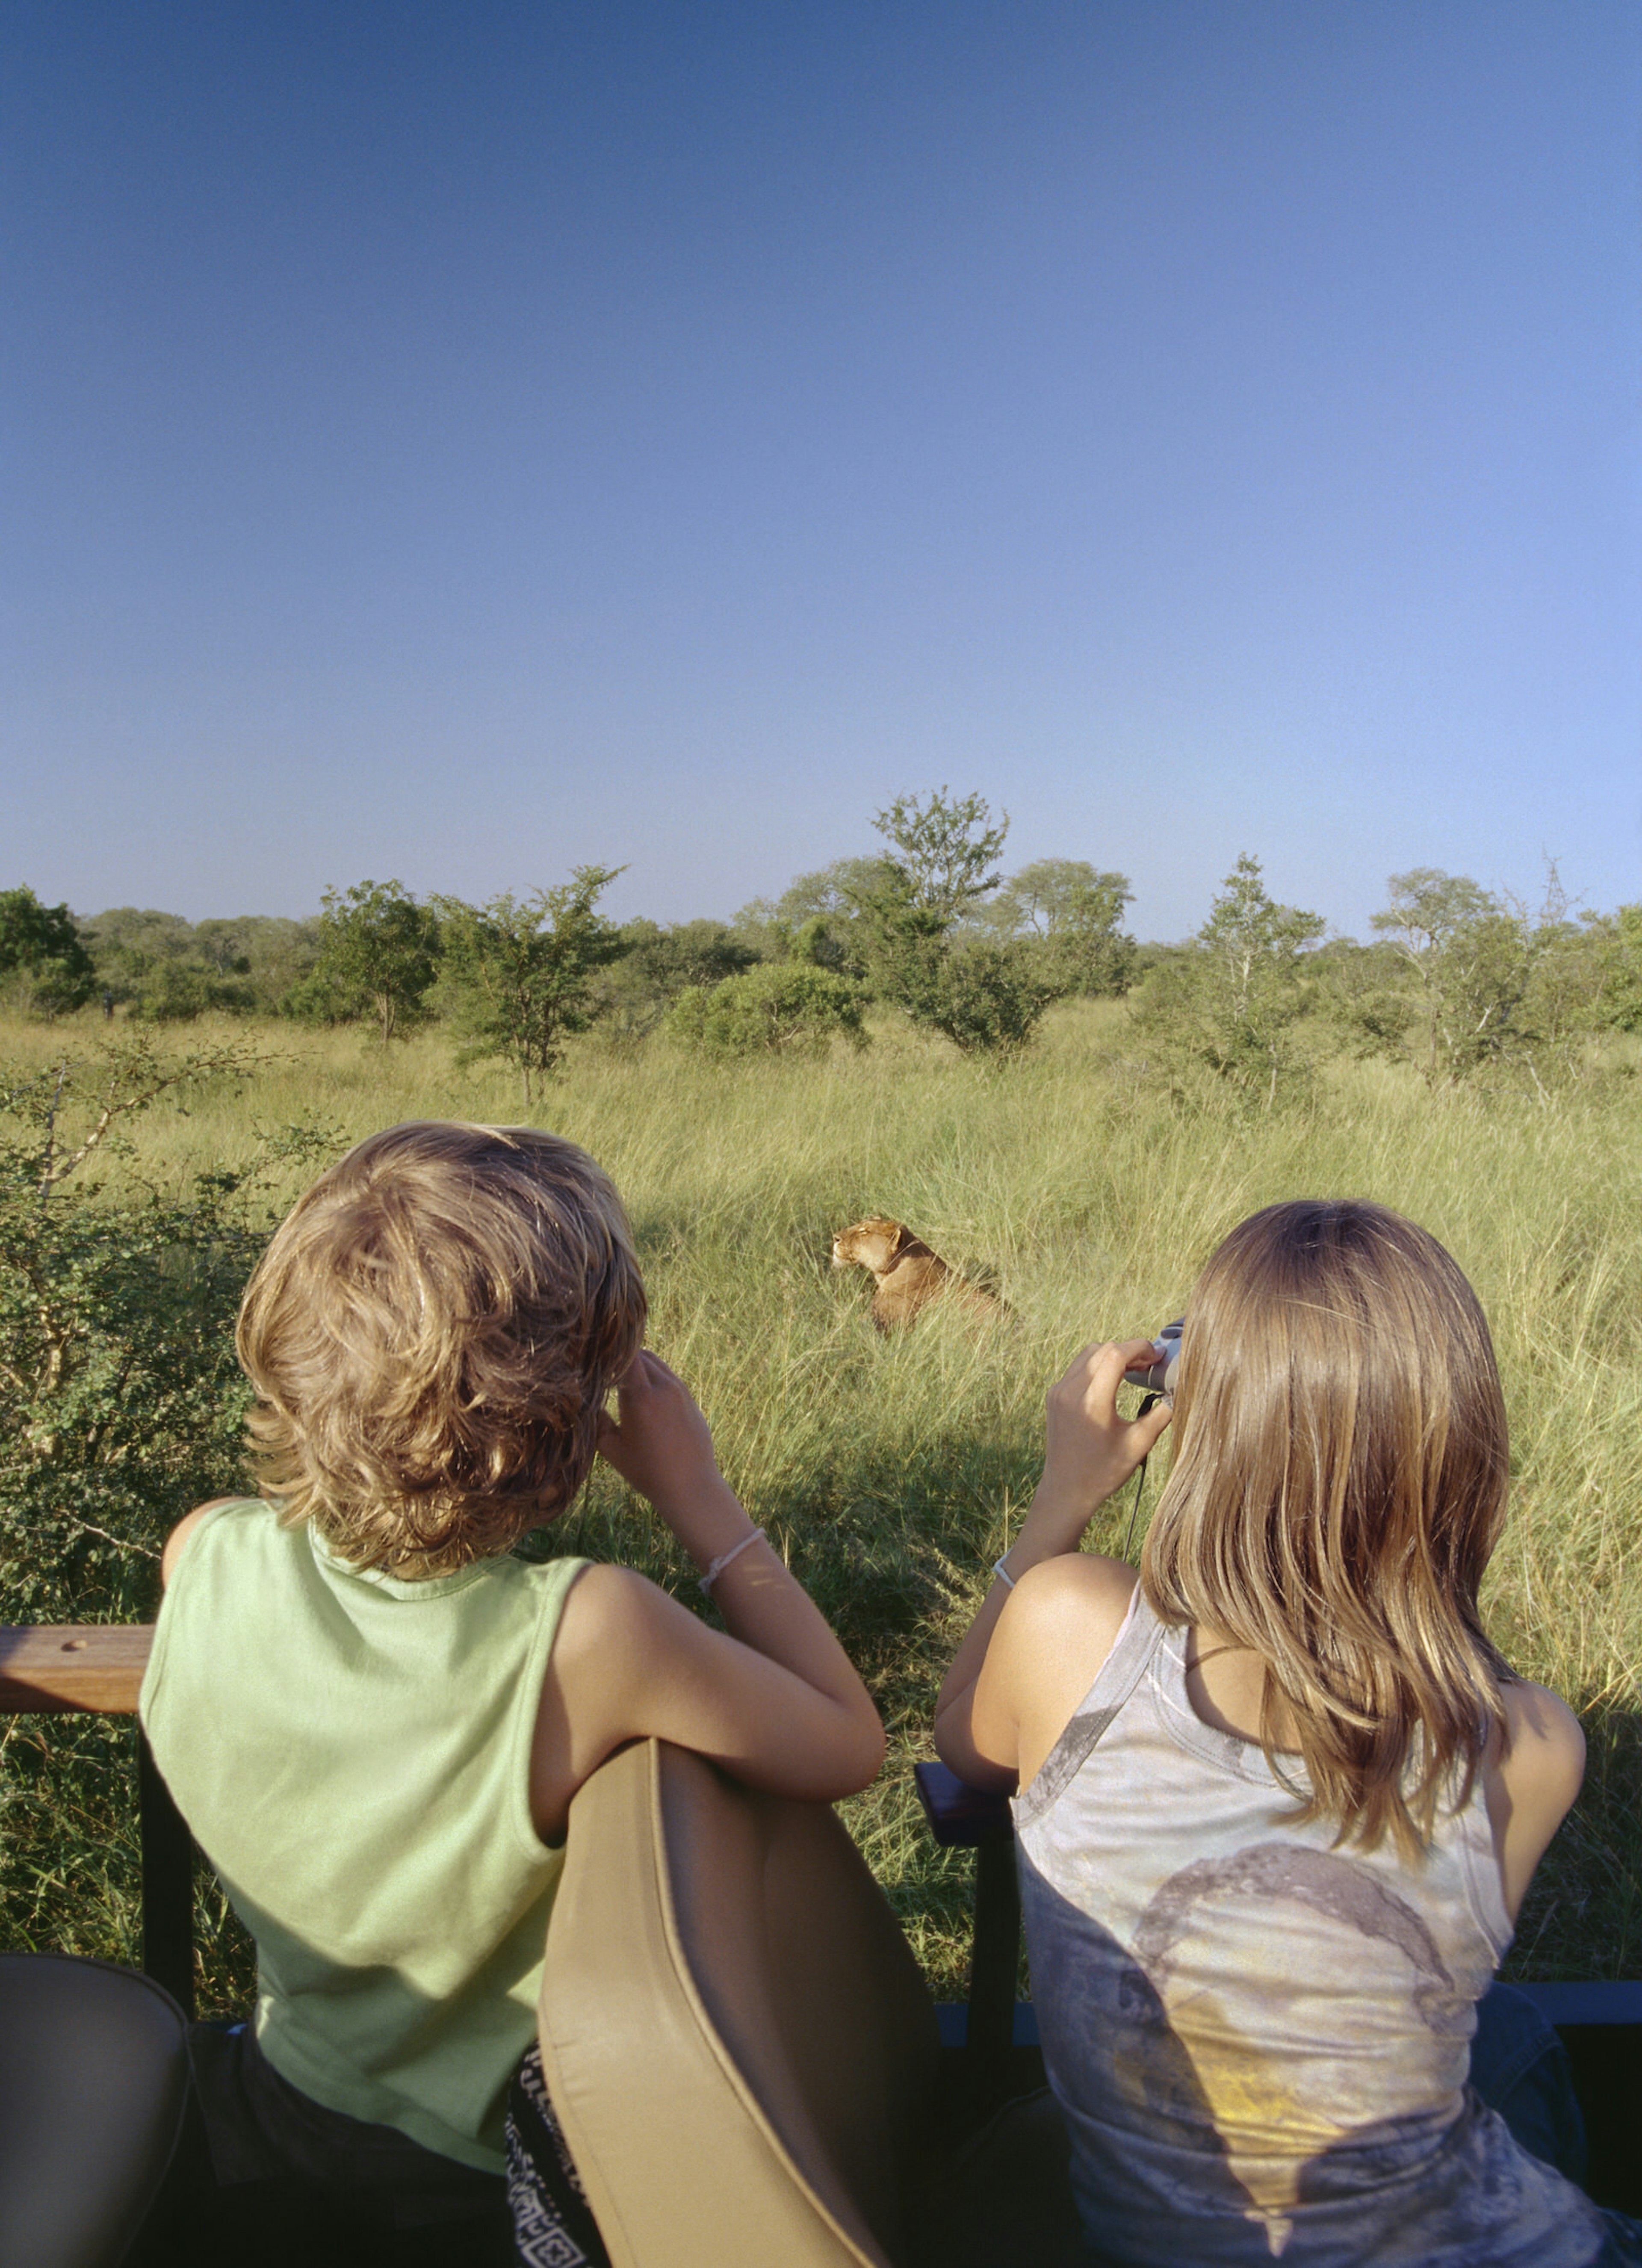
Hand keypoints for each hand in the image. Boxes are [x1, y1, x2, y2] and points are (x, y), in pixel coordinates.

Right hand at [595, 1350, 749, 1562]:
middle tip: (605, 1371)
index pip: (625, 1356)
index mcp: (641, 1397)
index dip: (609, 1354)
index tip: (595, 1363)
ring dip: (639, 1366)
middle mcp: (663, 1387)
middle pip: (639, 1355)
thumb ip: (597, 1422)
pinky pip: (668, 1376)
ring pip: (656, 1363)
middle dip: (621, 1359)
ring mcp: (680, 1390)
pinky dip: (654, 1377)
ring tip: (623, 1381)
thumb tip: (586, 1402)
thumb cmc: (648, 1471)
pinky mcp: (690, 1398)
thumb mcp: (613, 1450)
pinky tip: (644, 1394)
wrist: (691, 1485)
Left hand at [1020, 1341, 1172, 1555]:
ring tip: (1134, 1369)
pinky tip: (1113, 1380)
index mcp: (1092, 1401)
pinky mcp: (1054, 1395)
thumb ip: (1161, 1415)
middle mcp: (1071, 1390)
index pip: (1116, 1353)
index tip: (1158, 1356)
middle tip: (1150, 1364)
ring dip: (1113, 1355)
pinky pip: (1078, 1367)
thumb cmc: (1104, 1471)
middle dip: (1130, 1350)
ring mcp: (1059, 1391)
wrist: (1067, 1489)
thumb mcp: (1139, 1444)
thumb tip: (1177, 1391)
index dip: (1141, 1348)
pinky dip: (1097, 1365)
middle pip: (1103, 1349)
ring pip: (1089, 1354)